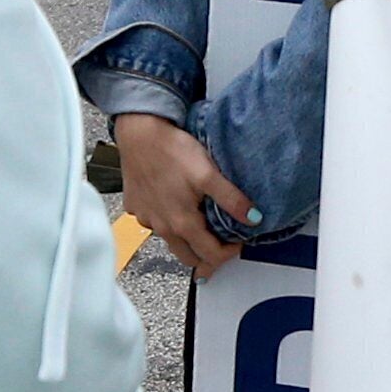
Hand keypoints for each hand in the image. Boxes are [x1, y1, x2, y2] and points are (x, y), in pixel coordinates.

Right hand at [112, 112, 254, 278]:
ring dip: (186, 240)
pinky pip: (153, 224)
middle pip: (189, 258)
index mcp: (183, 223)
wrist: (139, 133)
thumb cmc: (172, 151)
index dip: (228, 253)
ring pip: (170, 242)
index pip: (210, 256)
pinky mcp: (135, 208)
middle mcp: (162, 228)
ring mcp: (146, 219)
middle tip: (220, 241)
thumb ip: (231, 200)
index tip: (237, 242)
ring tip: (199, 222)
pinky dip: (166, 222)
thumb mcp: (209, 174)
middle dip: (207, 256)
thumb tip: (254, 219)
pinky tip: (173, 204)